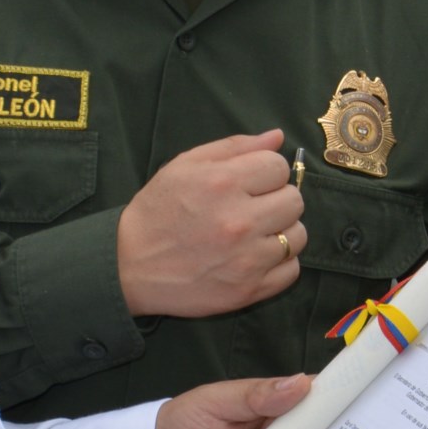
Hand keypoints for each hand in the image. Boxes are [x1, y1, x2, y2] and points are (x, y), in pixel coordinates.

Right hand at [115, 131, 305, 318]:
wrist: (129, 266)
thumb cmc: (158, 211)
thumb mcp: (185, 165)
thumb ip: (235, 147)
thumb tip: (278, 138)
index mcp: (223, 183)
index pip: (279, 167)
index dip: (267, 172)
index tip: (251, 183)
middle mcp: (239, 221)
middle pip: (294, 200)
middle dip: (276, 199)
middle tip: (252, 208)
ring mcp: (247, 259)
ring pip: (297, 236)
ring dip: (281, 232)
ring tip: (254, 234)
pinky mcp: (249, 290)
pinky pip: (291, 270)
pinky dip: (279, 263)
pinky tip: (255, 256)